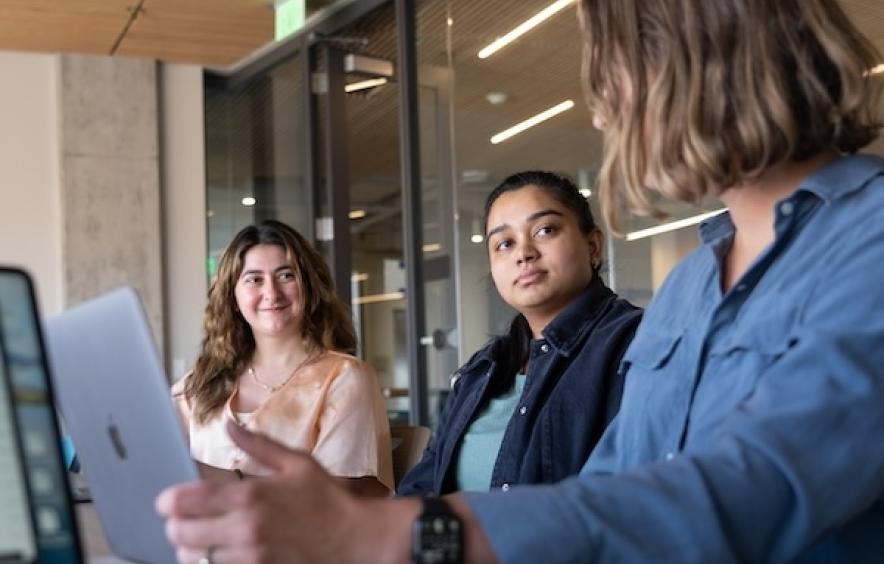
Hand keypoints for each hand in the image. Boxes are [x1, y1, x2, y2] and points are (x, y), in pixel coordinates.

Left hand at [157, 420, 418, 562]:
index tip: (169, 502)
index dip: (168, 502)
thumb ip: (257, 445)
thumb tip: (228, 426)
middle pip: (180, 534)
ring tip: (203, 542)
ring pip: (194, 560)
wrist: (356, 539)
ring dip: (193, 550)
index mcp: (249, 495)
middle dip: (177, 526)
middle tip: (185, 522)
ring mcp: (249, 558)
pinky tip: (221, 556)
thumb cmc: (328, 500)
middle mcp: (243, 529)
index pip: (185, 501)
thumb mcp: (297, 463)